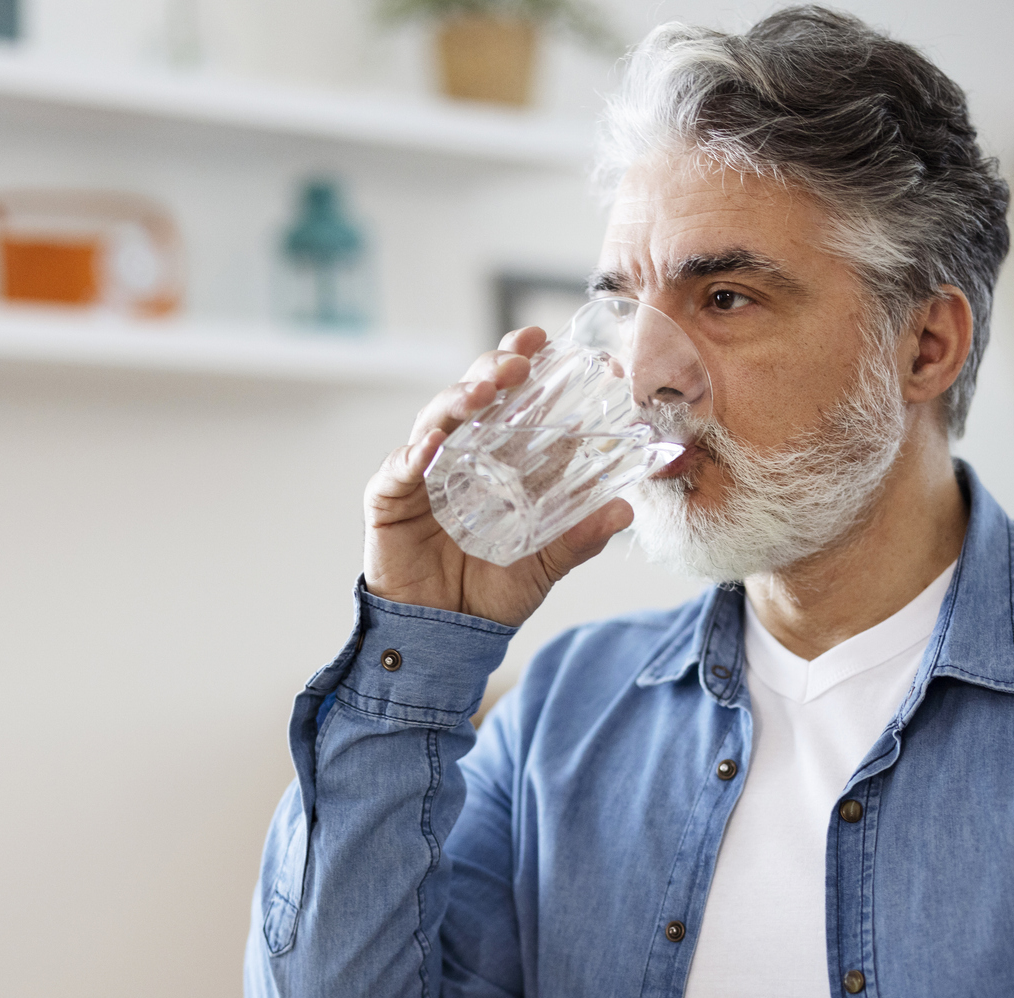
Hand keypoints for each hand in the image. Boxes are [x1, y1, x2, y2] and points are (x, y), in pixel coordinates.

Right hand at [364, 327, 633, 628]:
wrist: (446, 637)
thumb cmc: (490, 595)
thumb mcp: (544, 566)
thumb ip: (579, 538)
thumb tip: (625, 510)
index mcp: (498, 462)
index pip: (514, 404)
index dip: (531, 371)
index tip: (552, 344)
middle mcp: (460, 456)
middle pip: (474, 396)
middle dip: (495, 368)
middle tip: (520, 359)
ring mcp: (422, 474)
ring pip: (436, 420)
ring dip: (459, 399)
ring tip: (484, 391)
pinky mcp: (388, 500)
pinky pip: (397, 470)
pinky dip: (413, 453)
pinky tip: (430, 443)